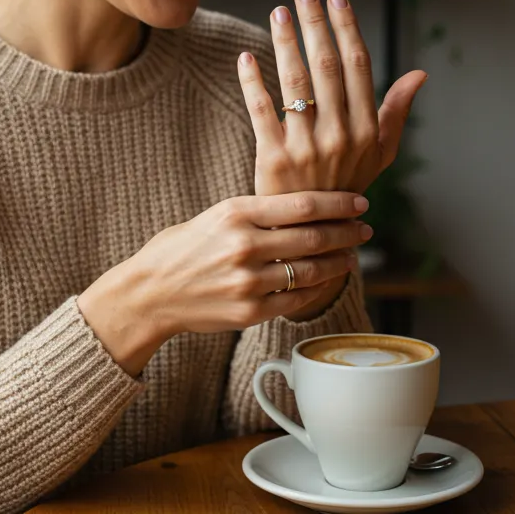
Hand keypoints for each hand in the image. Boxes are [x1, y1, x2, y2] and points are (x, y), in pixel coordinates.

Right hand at [77, 191, 371, 376]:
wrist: (149, 293)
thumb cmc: (182, 249)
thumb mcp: (215, 216)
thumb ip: (257, 213)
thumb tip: (306, 207)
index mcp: (235, 213)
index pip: (302, 204)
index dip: (339, 203)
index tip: (359, 203)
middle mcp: (243, 245)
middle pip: (314, 237)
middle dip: (347, 233)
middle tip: (365, 229)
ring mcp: (247, 281)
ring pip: (310, 270)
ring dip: (339, 262)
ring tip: (352, 256)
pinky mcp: (249, 311)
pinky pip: (296, 299)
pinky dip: (316, 289)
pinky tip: (326, 280)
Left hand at [238, 0, 427, 197]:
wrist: (313, 235)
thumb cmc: (348, 187)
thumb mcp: (381, 154)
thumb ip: (396, 111)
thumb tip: (420, 74)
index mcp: (367, 129)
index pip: (357, 67)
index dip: (347, 29)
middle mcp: (340, 136)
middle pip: (326, 67)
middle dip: (315, 24)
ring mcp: (306, 147)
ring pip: (295, 83)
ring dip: (286, 43)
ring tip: (278, 13)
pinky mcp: (274, 159)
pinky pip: (261, 111)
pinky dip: (252, 82)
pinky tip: (246, 56)